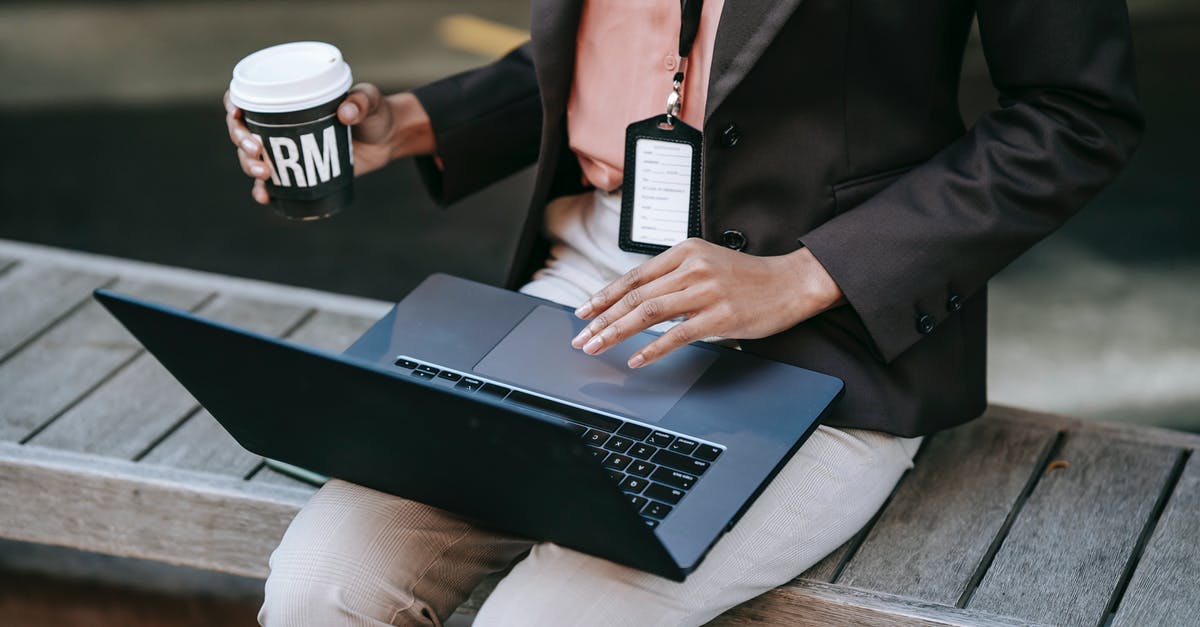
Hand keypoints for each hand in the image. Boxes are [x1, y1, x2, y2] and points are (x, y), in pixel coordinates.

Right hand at [223, 85, 434, 203]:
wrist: (387, 140)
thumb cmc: (375, 113)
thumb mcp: (370, 101)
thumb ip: (361, 102)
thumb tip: (346, 113)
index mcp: (288, 99)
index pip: (247, 97)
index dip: (233, 104)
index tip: (237, 113)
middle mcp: (279, 125)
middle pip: (242, 131)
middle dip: (241, 140)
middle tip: (256, 149)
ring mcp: (287, 151)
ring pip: (251, 158)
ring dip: (249, 166)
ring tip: (265, 173)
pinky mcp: (298, 173)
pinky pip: (272, 184)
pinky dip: (264, 191)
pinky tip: (265, 197)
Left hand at [570, 239, 844, 367]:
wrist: (791, 282)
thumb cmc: (748, 277)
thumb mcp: (707, 262)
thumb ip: (675, 276)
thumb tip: (638, 299)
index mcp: (685, 251)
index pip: (634, 276)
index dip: (605, 296)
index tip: (584, 312)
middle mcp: (692, 268)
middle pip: (635, 296)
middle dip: (602, 319)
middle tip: (581, 337)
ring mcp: (706, 292)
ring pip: (649, 313)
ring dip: (617, 332)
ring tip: (596, 346)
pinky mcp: (720, 317)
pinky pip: (677, 335)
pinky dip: (652, 349)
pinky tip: (635, 359)